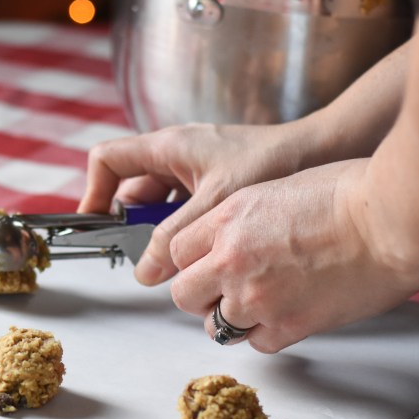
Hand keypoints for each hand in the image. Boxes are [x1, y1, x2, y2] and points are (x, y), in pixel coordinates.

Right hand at [78, 122, 310, 284]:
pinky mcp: (217, 182)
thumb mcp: (214, 205)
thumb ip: (174, 238)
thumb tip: (145, 272)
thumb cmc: (273, 163)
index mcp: (168, 147)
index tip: (98, 228)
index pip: (108, 161)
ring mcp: (197, 168)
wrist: (324, 150)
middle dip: (135, 226)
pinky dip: (187, 231)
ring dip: (163, 233)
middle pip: (132, 191)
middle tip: (148, 258)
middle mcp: (177, 154)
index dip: (94, 193)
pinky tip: (204, 251)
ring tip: (179, 259)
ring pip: (161, 205)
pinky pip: (185, 209)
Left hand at [168, 160, 418, 352]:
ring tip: (261, 302)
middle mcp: (232, 261)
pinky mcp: (289, 326)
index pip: (176, 252)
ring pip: (216, 327)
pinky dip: (268, 333)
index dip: (192, 261)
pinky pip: (258, 343)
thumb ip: (243, 221)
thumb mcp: (277, 190)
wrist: (394, 219)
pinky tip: (289, 313)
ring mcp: (257, 298)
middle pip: (184, 295)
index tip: (206, 263)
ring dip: (232, 318)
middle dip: (201, 294)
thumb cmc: (352, 193)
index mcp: (227, 219)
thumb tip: (233, 242)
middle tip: (223, 289)